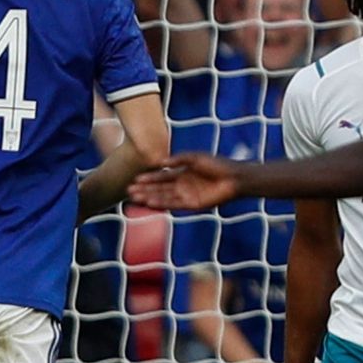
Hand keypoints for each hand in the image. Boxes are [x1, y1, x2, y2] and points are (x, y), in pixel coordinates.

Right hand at [128, 153, 245, 209]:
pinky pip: (174, 204)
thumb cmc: (217, 164)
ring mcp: (187, 196)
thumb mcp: (195, 158)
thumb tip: (161, 162)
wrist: (234, 177)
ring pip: (163, 197)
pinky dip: (162, 203)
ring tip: (134, 197)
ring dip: (149, 197)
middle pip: (159, 188)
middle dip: (144, 189)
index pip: (161, 176)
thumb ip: (178, 159)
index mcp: (182, 173)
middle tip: (128, 190)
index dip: (148, 178)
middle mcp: (182, 186)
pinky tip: (150, 203)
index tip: (135, 179)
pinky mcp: (193, 204)